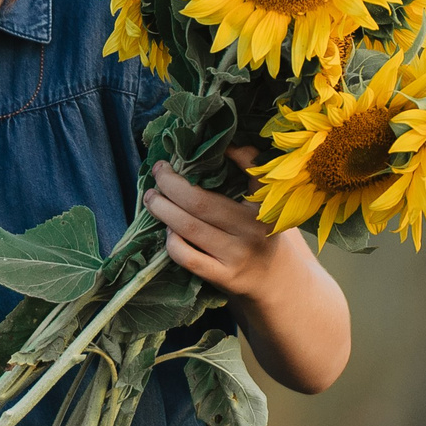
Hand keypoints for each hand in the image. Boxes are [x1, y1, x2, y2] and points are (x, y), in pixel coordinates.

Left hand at [142, 150, 287, 301]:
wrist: (274, 280)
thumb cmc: (259, 231)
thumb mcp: (264, 204)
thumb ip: (248, 177)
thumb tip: (221, 145)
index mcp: (266, 204)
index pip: (253, 171)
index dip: (235, 154)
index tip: (208, 146)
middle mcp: (253, 229)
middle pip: (200, 202)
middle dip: (171, 183)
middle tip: (159, 171)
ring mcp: (238, 255)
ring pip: (189, 227)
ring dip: (162, 208)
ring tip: (151, 197)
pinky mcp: (224, 277)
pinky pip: (187, 257)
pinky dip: (172, 241)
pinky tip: (167, 230)